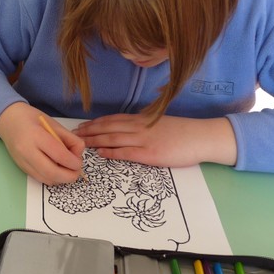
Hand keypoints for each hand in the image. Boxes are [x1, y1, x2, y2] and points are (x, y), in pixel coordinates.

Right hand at [0, 102, 85, 184]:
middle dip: (69, 176)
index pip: (59, 155)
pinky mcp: (21, 168)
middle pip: (52, 172)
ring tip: (66, 170)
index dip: (73, 162)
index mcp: (36, 135)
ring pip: (46, 179)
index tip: (79, 162)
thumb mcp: (53, 123)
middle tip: (76, 172)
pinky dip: (51, 178)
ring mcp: (22, 161)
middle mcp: (27, 151)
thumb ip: (69, 139)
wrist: (8, 120)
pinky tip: (56, 170)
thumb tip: (78, 155)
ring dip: (61, 179)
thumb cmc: (32, 118)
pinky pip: (40, 179)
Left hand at [78, 113, 236, 166]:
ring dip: (95, 141)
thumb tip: (127, 126)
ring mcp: (143, 140)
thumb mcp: (158, 122)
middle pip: (107, 128)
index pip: (112, 119)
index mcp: (140, 119)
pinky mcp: (150, 153)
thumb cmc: (182, 132)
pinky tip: (100, 153)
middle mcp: (138, 127)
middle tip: (73, 135)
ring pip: (113, 138)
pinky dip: (111, 152)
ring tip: (80, 144)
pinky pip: (126, 152)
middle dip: (89, 131)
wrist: (201, 137)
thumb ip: (142, 124)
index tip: (81, 126)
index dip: (94, 123)